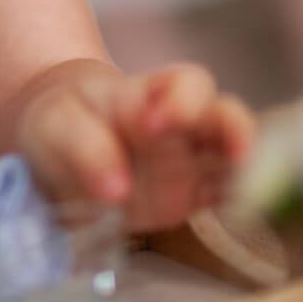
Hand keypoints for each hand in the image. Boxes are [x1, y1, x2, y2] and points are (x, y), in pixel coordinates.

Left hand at [15, 62, 254, 231]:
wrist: (55, 143)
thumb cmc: (60, 119)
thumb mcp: (58, 123)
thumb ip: (85, 147)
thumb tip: (116, 189)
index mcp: (149, 94)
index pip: (188, 85)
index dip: (184, 100)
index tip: (154, 124)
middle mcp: (181, 125)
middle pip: (228, 118)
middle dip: (235, 133)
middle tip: (230, 156)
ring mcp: (188, 163)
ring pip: (236, 161)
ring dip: (247, 175)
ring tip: (245, 195)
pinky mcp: (189, 198)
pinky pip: (223, 199)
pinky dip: (236, 206)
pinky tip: (238, 216)